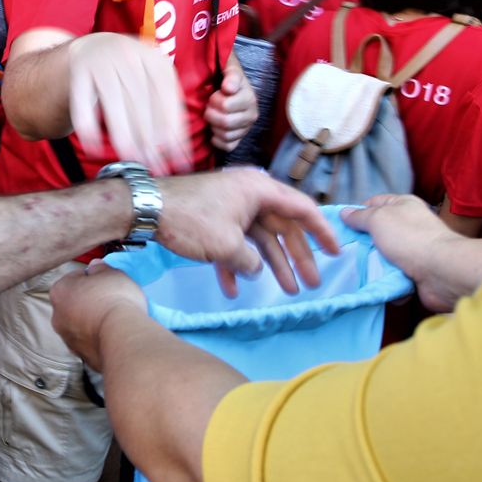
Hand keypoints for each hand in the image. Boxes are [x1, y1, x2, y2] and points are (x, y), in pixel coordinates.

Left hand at [50, 263, 146, 371]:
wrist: (122, 337)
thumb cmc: (114, 299)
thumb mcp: (112, 273)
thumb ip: (101, 268)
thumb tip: (94, 267)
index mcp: (59, 291)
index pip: (75, 278)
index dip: (93, 279)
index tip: (105, 283)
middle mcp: (57, 316)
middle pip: (74, 303)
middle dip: (89, 301)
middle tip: (110, 301)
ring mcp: (68, 339)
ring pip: (80, 324)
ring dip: (93, 321)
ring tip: (114, 319)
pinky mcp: (81, 356)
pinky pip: (90, 341)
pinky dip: (98, 338)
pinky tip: (113, 334)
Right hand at [68, 32, 191, 173]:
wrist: (94, 48)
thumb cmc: (132, 76)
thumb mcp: (153, 82)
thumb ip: (167, 110)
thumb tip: (180, 152)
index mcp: (154, 58)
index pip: (166, 94)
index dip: (170, 125)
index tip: (172, 152)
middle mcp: (130, 55)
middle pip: (140, 100)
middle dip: (147, 136)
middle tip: (151, 163)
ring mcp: (103, 61)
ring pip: (114, 102)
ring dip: (123, 134)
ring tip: (129, 158)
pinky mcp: (80, 70)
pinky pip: (83, 102)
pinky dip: (88, 126)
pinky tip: (93, 147)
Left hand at [156, 169, 338, 296]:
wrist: (144, 209)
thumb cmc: (189, 220)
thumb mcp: (226, 245)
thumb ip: (249, 261)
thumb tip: (255, 270)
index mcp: (259, 190)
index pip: (302, 209)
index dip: (322, 231)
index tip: (337, 252)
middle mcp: (249, 194)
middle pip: (282, 227)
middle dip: (297, 258)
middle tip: (313, 284)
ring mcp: (231, 206)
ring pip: (258, 238)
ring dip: (270, 265)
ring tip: (286, 291)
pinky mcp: (213, 219)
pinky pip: (233, 242)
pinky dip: (234, 264)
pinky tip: (232, 289)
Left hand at [205, 54, 256, 151]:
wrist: (227, 90)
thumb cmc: (225, 78)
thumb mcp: (229, 68)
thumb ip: (231, 74)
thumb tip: (229, 88)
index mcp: (250, 98)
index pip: (225, 106)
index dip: (214, 100)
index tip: (216, 93)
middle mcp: (252, 115)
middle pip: (225, 122)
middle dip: (211, 113)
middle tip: (209, 106)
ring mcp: (246, 129)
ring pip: (225, 135)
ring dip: (213, 126)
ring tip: (213, 116)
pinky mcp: (239, 139)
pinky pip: (227, 146)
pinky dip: (217, 139)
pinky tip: (214, 129)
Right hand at [342, 194, 459, 310]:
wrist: (441, 271)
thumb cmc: (409, 238)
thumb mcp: (378, 219)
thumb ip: (360, 216)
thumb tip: (344, 212)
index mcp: (403, 204)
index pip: (374, 203)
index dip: (358, 213)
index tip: (343, 227)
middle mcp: (409, 224)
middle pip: (377, 232)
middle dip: (363, 243)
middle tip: (346, 251)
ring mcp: (413, 250)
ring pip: (383, 256)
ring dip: (374, 265)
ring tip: (359, 270)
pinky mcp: (415, 272)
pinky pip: (393, 275)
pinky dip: (387, 280)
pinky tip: (379, 282)